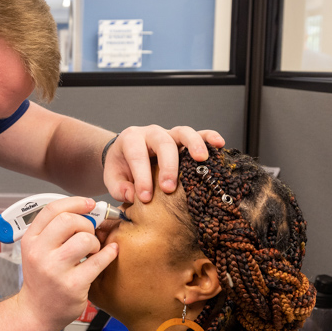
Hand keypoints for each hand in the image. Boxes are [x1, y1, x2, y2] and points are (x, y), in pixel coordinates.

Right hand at [16, 197, 118, 330]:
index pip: (52, 210)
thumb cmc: (41, 279)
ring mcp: (55, 270)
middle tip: (89, 234)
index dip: (75, 202)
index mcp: (31, 240)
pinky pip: (99, 261)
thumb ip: (54, 230)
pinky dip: (109, 253)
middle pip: (69, 221)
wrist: (37, 311)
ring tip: (92, 251)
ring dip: (95, 242)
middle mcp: (39, 253)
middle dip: (86, 223)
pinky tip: (109, 253)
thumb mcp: (37, 250)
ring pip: (85, 239)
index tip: (89, 204)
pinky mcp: (73, 285)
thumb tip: (85, 210)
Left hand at [103, 126, 224, 201]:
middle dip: (168, 166)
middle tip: (169, 188)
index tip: (145, 197)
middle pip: (163, 143)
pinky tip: (219, 144)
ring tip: (202, 159)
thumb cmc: (121, 167)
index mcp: (130, 139)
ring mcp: (168, 134)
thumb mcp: (112, 179)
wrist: (125, 154)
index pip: (137, 156)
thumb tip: (133, 195)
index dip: (142, 177)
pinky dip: (209, 137)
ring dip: (193, 145)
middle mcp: (151, 133)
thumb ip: (118, 188)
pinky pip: (198, 133)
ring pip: (183, 133)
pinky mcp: (182, 139)